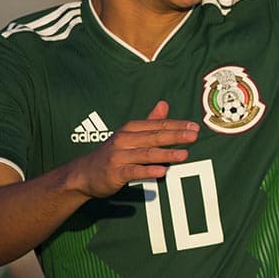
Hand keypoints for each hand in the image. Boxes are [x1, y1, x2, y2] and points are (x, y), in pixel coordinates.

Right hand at [68, 100, 198, 197]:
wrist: (83, 173)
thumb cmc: (113, 153)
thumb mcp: (129, 135)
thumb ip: (149, 121)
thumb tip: (164, 104)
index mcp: (130, 129)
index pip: (157, 125)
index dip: (177, 125)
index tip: (195, 127)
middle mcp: (124, 140)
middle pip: (154, 137)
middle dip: (175, 135)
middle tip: (194, 136)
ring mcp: (119, 156)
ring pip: (146, 154)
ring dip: (166, 153)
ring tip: (184, 154)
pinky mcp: (114, 173)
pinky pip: (133, 171)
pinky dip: (148, 171)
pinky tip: (162, 171)